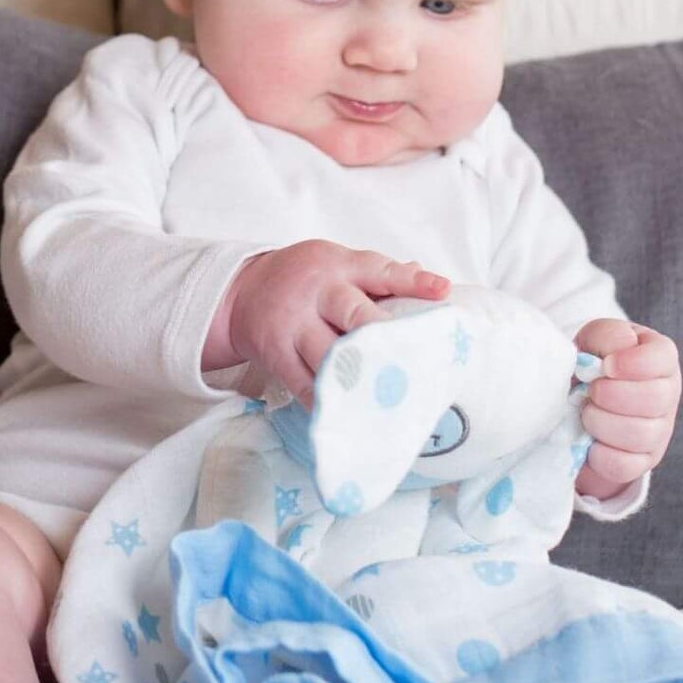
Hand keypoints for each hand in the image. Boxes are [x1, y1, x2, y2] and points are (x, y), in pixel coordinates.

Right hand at [213, 241, 450, 407]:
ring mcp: (294, 326)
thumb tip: (433, 285)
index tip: (442, 292)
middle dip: (384, 335)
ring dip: (361, 379)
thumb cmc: (305, 278)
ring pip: (331, 355)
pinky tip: (354, 419)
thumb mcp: (338, 263)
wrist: (241, 291)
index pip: (379, 271)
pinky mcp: (277, 355)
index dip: (411, 282)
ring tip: (393, 400)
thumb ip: (381, 276)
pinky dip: (330, 404)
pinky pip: (305, 385)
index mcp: (339, 266)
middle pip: (354, 313)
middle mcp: (317, 294)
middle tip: (416, 358)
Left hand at [572, 319, 680, 500]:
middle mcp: (668, 394)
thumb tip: (617, 352)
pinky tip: (589, 440)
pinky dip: (600, 454)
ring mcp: (659, 431)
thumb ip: (607, 336)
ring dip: (602, 423)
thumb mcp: (595, 339)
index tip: (606, 365)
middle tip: (590, 390)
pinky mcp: (642, 461)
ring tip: (585, 411)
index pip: (662, 359)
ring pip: (641, 435)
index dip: (633, 364)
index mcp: (660, 358)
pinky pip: (625, 466)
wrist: (578, 399)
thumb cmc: (592, 362)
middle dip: (612, 395)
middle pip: (655, 400)